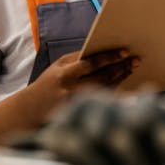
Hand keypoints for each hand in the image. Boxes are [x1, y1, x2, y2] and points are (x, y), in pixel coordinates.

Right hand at [25, 48, 139, 123]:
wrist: (29, 111)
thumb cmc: (48, 83)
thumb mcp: (58, 66)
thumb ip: (78, 58)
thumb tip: (102, 50)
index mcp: (65, 75)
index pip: (92, 63)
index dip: (110, 57)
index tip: (125, 53)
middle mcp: (71, 90)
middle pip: (103, 77)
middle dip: (121, 68)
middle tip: (135, 61)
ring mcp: (77, 105)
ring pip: (105, 90)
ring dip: (121, 79)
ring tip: (130, 69)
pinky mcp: (80, 114)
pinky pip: (102, 102)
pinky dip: (114, 93)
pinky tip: (123, 86)